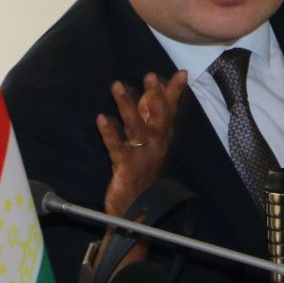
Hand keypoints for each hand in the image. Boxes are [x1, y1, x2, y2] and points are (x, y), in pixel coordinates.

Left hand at [98, 70, 187, 215]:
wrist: (136, 209)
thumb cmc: (140, 170)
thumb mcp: (147, 141)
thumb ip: (150, 115)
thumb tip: (152, 90)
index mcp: (161, 137)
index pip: (170, 110)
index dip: (174, 92)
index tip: (181, 73)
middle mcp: (156, 144)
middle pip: (160, 118)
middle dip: (156, 96)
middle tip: (150, 75)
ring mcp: (142, 156)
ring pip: (137, 128)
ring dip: (127, 106)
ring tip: (117, 86)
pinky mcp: (127, 167)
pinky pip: (117, 148)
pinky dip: (109, 133)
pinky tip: (101, 118)